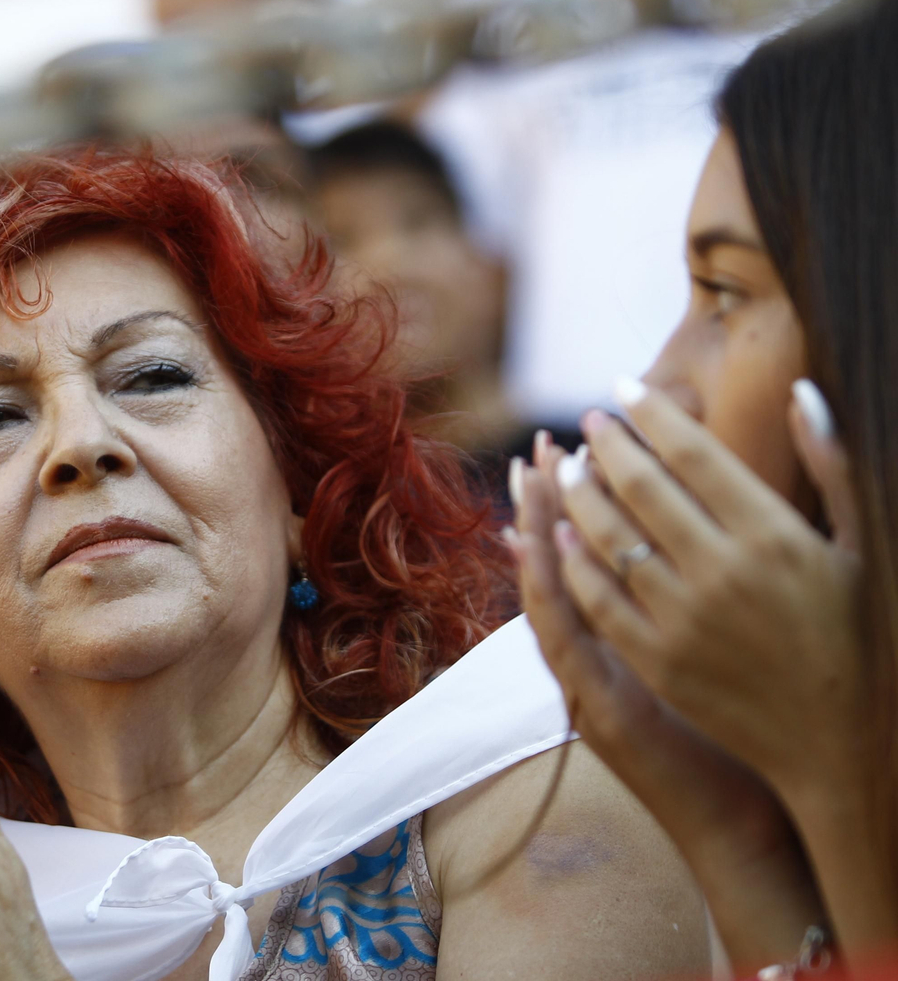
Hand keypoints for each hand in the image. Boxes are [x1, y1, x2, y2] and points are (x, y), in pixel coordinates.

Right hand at [508, 434, 822, 969]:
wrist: (738, 823)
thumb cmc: (735, 738)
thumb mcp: (699, 655)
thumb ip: (680, 599)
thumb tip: (683, 539)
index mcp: (617, 640)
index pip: (580, 558)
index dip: (566, 503)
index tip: (562, 449)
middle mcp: (591, 658)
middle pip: (555, 567)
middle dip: (546, 501)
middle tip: (541, 446)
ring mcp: (587, 685)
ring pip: (546, 596)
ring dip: (536, 534)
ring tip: (533, 478)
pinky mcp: (599, 712)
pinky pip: (563, 641)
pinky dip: (548, 592)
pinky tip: (545, 547)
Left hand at [548, 379, 864, 796]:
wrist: (844, 741)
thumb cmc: (858, 634)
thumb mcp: (861, 546)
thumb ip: (831, 465)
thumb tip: (801, 390)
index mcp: (775, 537)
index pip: (694, 453)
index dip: (651, 414)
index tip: (622, 389)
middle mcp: (724, 574)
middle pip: (641, 488)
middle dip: (607, 445)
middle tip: (589, 421)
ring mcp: (686, 622)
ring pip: (609, 538)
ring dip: (579, 494)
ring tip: (568, 468)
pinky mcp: (659, 663)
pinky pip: (599, 600)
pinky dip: (574, 560)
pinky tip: (561, 534)